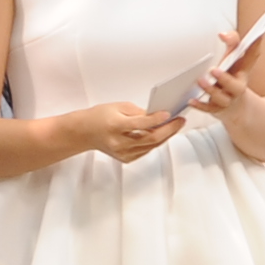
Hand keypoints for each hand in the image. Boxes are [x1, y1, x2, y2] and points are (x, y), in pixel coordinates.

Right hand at [68, 102, 186, 165]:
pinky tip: (162, 134)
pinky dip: (155, 142)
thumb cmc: (99, 117)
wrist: (84, 132)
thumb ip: (139, 112)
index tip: (169, 113)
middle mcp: (118, 142)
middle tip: (180, 121)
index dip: (157, 119)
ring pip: (151, 146)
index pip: (140, 124)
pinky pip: (146, 151)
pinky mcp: (126, 158)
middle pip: (150, 138)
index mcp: (115, 125)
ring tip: (175, 126)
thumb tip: (158, 115)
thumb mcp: (118, 106)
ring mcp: (122, 152)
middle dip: (169, 129)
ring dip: (165, 136)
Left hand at [198, 31, 264, 120]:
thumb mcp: (234, 60)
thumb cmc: (232, 78)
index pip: (250, 59)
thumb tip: (223, 34)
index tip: (256, 35)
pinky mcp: (216, 109)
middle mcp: (236, 88)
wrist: (236, 108)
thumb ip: (232, 43)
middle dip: (225, 78)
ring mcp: (227, 100)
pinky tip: (191, 100)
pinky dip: (199, 105)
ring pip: (220, 98)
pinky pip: (207, 109)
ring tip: (200, 81)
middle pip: (234, 86)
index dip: (253, 48)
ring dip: (210, 90)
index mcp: (243, 73)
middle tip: (214, 70)